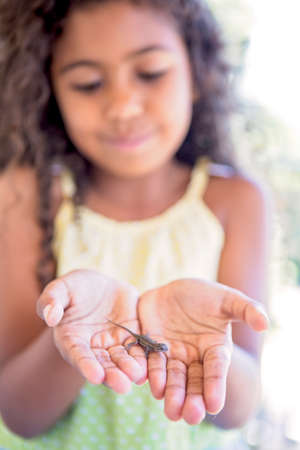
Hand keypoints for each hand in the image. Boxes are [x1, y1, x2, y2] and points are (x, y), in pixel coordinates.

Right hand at [36, 269, 146, 392]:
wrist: (98, 286)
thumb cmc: (74, 289)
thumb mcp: (61, 289)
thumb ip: (52, 301)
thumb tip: (49, 317)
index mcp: (72, 340)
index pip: (79, 355)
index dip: (86, 366)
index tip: (95, 376)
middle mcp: (94, 348)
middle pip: (103, 364)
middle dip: (113, 375)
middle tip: (123, 386)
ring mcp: (114, 343)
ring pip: (122, 360)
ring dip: (130, 369)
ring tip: (138, 376)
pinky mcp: (132, 336)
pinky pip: (139, 347)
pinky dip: (145, 356)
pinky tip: (151, 365)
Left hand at [138, 278, 267, 423]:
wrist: (175, 289)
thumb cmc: (206, 296)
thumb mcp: (227, 299)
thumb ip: (246, 309)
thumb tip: (265, 324)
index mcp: (214, 349)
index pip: (216, 370)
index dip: (215, 386)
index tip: (214, 405)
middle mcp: (193, 357)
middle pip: (193, 381)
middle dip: (191, 399)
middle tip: (189, 416)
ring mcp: (172, 354)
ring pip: (171, 378)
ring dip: (171, 394)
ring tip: (171, 410)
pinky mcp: (151, 347)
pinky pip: (150, 362)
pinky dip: (149, 373)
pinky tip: (148, 384)